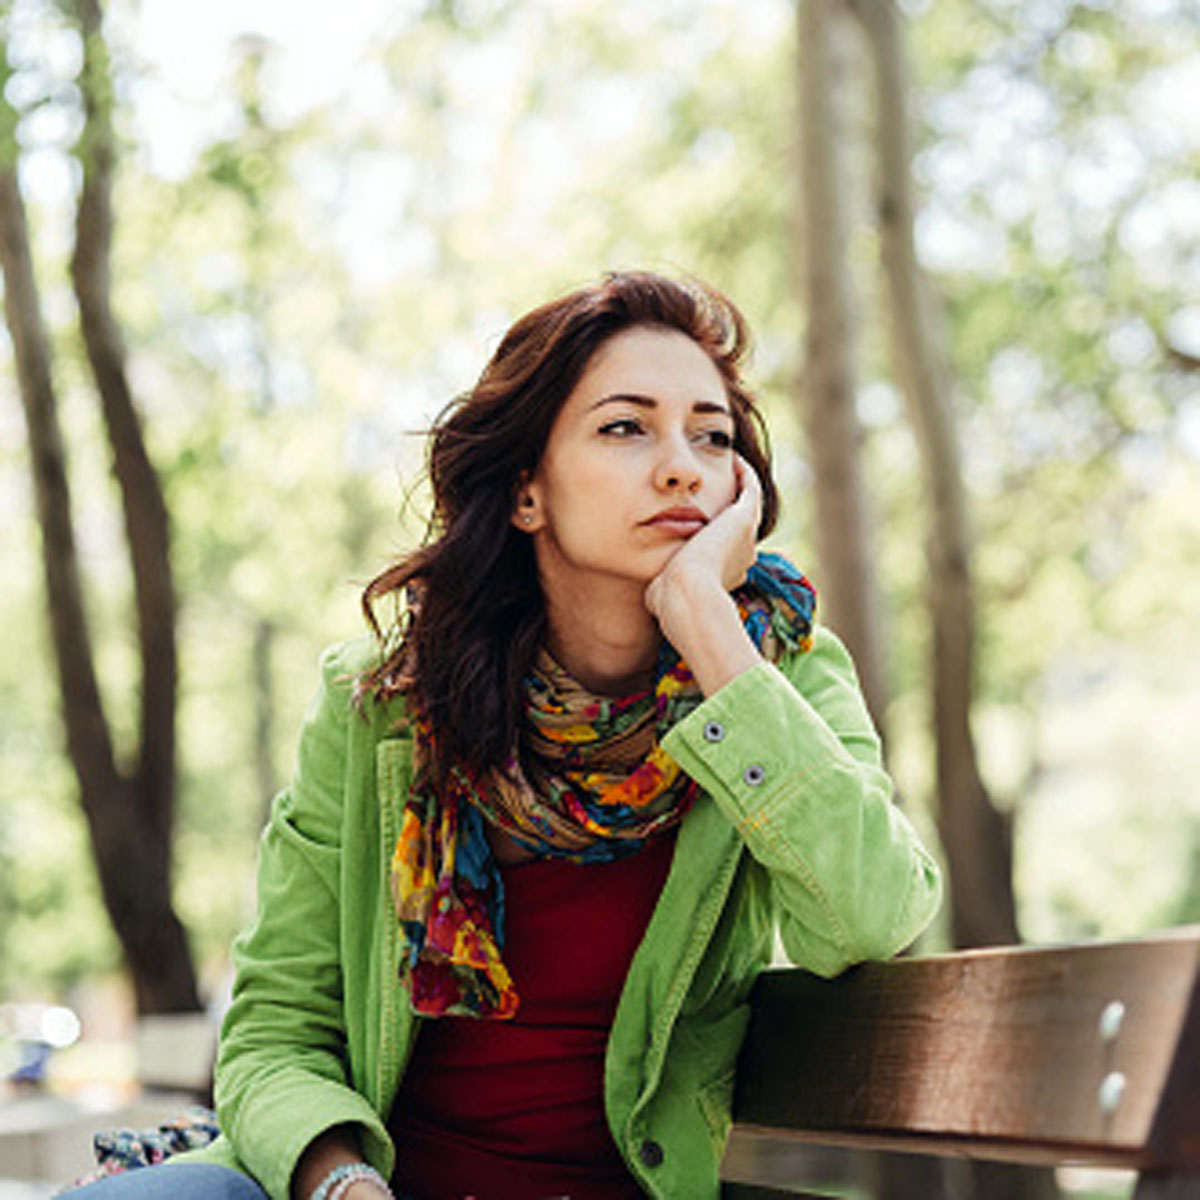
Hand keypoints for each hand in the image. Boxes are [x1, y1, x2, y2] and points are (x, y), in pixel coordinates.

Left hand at [643, 457, 763, 695]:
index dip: (715, 538)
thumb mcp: (664, 595)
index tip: (699, 524)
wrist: (687, 594)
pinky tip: (731, 456)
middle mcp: (743, 556)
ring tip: (729, 465)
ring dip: (740, 485)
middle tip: (717, 487)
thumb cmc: (670, 602)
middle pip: (740, 528)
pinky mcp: (745, 517)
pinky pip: (751, 487)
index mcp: (726, 575)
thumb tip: (654, 591)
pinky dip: (744, 472)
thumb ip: (661, 588)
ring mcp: (747, 536)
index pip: (726, 553)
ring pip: (750, 505)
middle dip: (728, 509)